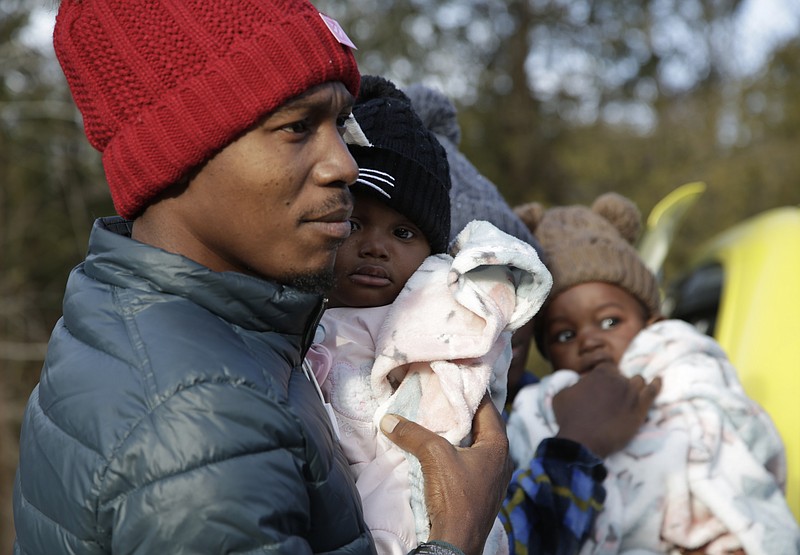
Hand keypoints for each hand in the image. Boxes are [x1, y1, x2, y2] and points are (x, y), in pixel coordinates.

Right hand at [380, 396, 511, 554]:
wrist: (457, 544)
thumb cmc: (456, 496)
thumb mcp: (434, 456)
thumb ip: (412, 433)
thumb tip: (388, 419)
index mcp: (498, 445)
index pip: (487, 406)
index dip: (470, 390)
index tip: (452, 378)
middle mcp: (499, 459)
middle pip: (480, 425)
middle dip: (460, 410)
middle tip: (439, 395)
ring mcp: (490, 477)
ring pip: (472, 444)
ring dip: (455, 433)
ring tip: (434, 418)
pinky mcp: (477, 491)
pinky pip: (466, 461)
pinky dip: (452, 451)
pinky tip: (435, 448)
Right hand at [553, 363, 660, 457]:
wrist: (582, 441)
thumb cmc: (569, 417)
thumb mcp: (563, 394)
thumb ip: (574, 384)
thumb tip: (580, 383)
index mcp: (601, 373)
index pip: (608, 368)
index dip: (605, 378)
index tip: (602, 388)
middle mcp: (618, 379)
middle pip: (623, 377)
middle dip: (617, 385)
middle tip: (611, 399)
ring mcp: (631, 393)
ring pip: (638, 382)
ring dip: (634, 387)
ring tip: (630, 395)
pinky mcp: (640, 409)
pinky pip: (652, 392)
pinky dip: (656, 385)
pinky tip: (658, 381)